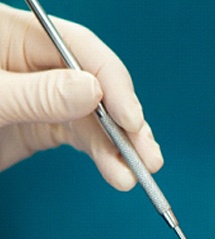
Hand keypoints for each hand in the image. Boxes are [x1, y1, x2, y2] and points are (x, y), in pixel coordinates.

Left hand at [0, 3, 162, 189]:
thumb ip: (35, 93)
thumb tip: (93, 91)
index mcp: (13, 35)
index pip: (79, 48)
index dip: (111, 83)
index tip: (130, 119)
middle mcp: (35, 63)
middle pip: (96, 85)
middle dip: (125, 122)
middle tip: (146, 156)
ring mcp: (42, 96)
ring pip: (96, 117)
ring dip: (120, 147)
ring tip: (138, 174)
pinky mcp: (44, 126)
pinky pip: (84, 137)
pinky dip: (104, 156)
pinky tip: (119, 172)